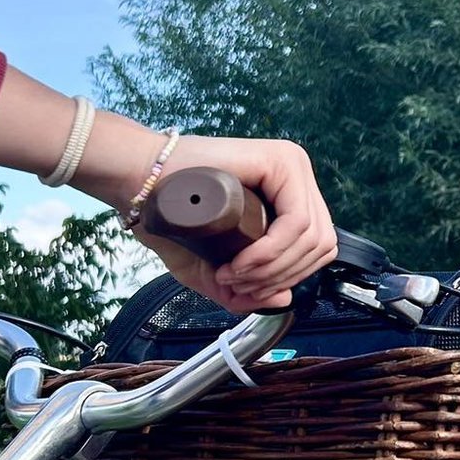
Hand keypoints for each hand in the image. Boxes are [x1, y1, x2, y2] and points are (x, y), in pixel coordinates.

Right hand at [136, 137, 337, 312]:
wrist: (139, 181)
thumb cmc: (171, 216)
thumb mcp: (213, 266)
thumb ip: (247, 288)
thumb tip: (286, 299)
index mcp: (292, 195)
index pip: (317, 249)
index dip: (286, 279)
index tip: (242, 288)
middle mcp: (298, 177)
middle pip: (320, 246)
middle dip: (279, 278)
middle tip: (236, 284)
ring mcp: (293, 165)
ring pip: (311, 238)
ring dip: (272, 269)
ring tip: (232, 274)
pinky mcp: (280, 161)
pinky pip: (296, 222)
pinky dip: (272, 253)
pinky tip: (240, 262)